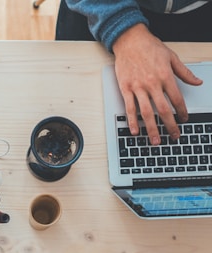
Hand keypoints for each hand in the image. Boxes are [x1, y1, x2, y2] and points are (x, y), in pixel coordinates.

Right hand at [113, 24, 202, 144]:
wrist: (130, 40)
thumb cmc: (150, 47)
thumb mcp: (171, 57)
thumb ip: (184, 72)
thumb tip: (197, 82)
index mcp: (165, 76)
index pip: (177, 99)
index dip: (182, 111)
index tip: (184, 119)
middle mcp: (152, 83)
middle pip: (163, 110)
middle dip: (170, 125)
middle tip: (174, 136)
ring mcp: (138, 87)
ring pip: (146, 113)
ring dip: (151, 129)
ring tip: (156, 141)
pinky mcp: (126, 89)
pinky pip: (129, 108)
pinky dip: (132, 121)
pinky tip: (135, 131)